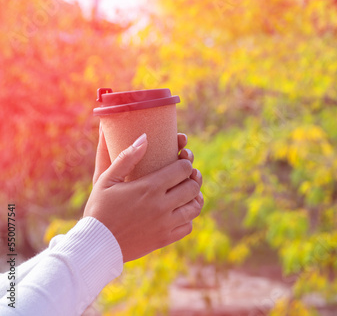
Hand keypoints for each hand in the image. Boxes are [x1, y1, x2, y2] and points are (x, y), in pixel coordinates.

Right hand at [84, 126, 203, 261]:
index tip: (182, 159)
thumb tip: (144, 137)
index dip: (186, 161)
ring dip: (195, 197)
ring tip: (188, 192)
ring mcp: (165, 224)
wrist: (95, 244)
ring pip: (195, 207)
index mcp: (149, 187)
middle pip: (193, 186)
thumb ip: (126, 157)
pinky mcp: (165, 239)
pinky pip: (188, 226)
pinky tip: (180, 211)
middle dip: (193, 176)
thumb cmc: (99, 209)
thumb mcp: (106, 179)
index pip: (183, 169)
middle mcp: (161, 205)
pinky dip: (188, 217)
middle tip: (188, 174)